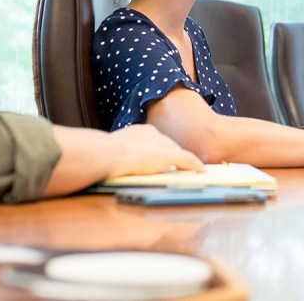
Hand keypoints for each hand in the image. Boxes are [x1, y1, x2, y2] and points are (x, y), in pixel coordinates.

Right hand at [45, 124, 204, 196]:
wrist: (104, 154)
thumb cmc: (101, 154)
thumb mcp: (110, 150)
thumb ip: (116, 154)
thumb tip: (107, 162)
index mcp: (139, 131)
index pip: (155, 140)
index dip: (161, 149)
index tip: (163, 156)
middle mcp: (153, 134)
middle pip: (169, 145)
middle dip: (176, 155)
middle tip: (183, 164)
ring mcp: (160, 145)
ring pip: (180, 153)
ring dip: (187, 162)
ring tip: (194, 169)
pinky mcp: (168, 156)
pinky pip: (187, 160)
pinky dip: (195, 166)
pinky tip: (202, 171)